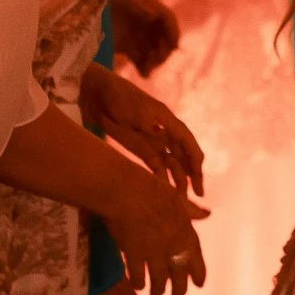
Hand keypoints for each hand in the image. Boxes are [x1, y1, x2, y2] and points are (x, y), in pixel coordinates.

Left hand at [80, 63, 205, 198]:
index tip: (198, 180)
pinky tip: (163, 193)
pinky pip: (154, 166)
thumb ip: (147, 123)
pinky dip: (160, 179)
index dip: (195, 162)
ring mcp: (151, 141)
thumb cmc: (117, 96)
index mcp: (166, 120)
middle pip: (183, 157)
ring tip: (179, 200)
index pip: (187, 143)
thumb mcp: (133, 108)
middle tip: (195, 198)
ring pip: (171, 164)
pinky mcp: (139, 148)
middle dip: (191, 176)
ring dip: (177, 180)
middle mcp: (163, 132)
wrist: (95, 94)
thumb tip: (160, 136)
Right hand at [100, 168, 205, 294]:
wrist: (126, 190)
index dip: (198, 271)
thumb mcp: (176, 197)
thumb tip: (208, 214)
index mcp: (185, 228)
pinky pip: (139, 276)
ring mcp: (155, 250)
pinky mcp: (135, 255)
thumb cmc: (149, 188)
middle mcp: (173, 243)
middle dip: (180, 289)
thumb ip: (191, 210)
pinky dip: (139, 282)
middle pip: (180, 272)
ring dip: (159, 289)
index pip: (195, 255)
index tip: (199, 284)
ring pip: (160, 278)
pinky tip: (138, 286)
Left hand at [107, 0, 181, 76]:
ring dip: (155, 61)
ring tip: (147, 69)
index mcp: (148, 6)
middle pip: (164, 38)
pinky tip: (144, 74)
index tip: (174, 46)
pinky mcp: (127, 47)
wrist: (81, 10)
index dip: (173, 32)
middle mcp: (146, 22)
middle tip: (157, 60)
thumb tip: (154, 15)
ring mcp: (137, 35)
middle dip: (164, 50)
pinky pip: (140, 59)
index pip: (168, 19)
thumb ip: (137, 5)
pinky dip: (144, 67)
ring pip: (154, 51)